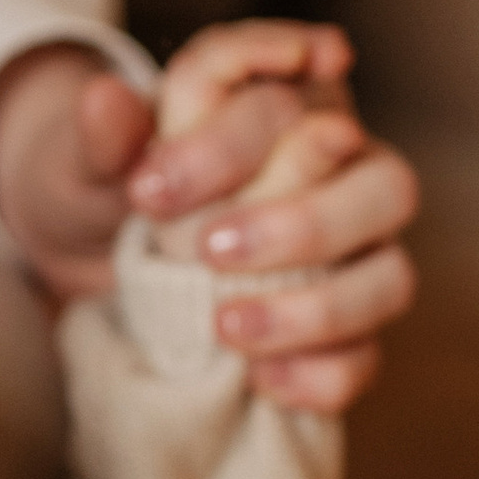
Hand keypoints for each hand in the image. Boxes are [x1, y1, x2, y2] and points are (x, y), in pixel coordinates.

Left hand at [0, 22, 417, 410]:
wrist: (104, 261)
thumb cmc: (115, 191)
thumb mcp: (88, 163)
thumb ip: (102, 136)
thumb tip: (103, 99)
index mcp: (280, 108)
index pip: (280, 101)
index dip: (226, 140)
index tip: (152, 186)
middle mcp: (343, 172)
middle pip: (387, 182)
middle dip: (304, 223)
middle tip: (209, 250)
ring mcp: (358, 254)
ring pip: (391, 276)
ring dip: (316, 308)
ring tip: (226, 327)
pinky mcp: (349, 330)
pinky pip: (365, 357)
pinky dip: (319, 373)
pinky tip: (259, 380)